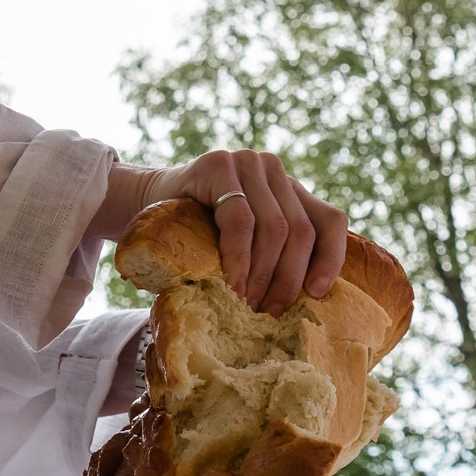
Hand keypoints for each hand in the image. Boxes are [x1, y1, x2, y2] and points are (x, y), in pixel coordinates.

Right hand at [94, 150, 348, 314]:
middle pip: (301, 230)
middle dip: (288, 278)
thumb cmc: (197, 236)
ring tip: (249, 306)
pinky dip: (239, 259)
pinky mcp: (218, 165)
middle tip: (271, 312)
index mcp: (291, 188)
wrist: (144, 206)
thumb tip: (308, 305)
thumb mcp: (245, 243)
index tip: (317, 294)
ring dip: (263, 275)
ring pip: (275, 227)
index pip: (331, 219)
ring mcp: (247, 162)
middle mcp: (274, 169)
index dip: (331, 258)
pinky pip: (239, 220)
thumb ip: (274, 256)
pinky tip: (233, 284)